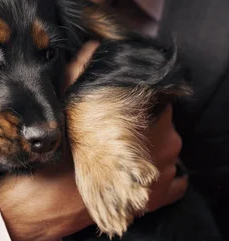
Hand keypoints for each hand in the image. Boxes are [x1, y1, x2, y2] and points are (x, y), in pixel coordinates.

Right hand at [64, 41, 187, 212]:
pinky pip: (174, 183)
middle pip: (165, 125)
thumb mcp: (70, 95)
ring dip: (154, 151)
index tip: (129, 104)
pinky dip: (163, 179)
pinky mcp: (164, 196)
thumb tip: (92, 45)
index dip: (145, 100)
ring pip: (168, 153)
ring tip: (128, 153)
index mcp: (154, 115)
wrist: (66, 192)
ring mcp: (169, 170)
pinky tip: (144, 175)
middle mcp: (168, 141)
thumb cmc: (74, 143)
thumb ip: (82, 66)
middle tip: (124, 130)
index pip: (161, 98)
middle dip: (149, 125)